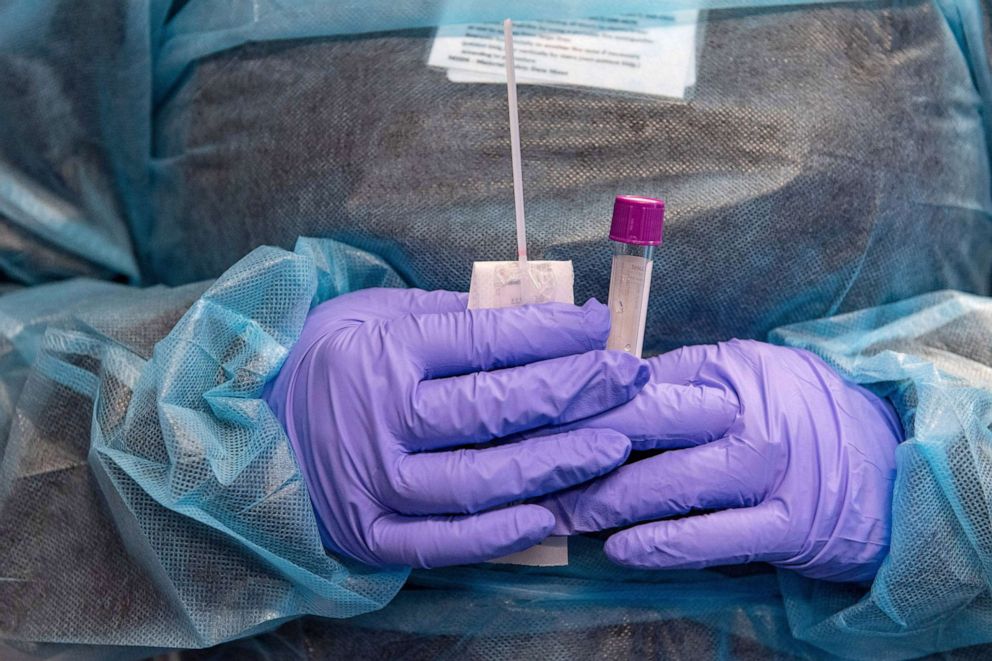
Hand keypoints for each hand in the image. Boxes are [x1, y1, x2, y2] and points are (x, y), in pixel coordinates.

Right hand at [263, 288, 647, 568]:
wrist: (250, 429)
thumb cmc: (326, 362)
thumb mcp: (374, 316)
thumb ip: (450, 318)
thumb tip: (537, 314)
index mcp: (382, 352)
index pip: (483, 341)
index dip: (550, 333)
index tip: (599, 326)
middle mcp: (379, 419)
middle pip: (493, 408)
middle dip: (573, 390)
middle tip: (628, 376)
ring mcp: (374, 484)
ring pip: (480, 480)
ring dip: (556, 463)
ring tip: (613, 443)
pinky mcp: (370, 535)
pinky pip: (444, 543)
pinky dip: (500, 534)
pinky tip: (551, 512)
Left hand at [539, 339, 901, 581]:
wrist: (887, 465)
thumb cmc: (798, 416)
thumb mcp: (745, 376)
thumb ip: (679, 381)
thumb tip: (600, 387)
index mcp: (728, 371)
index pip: (638, 384)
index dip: (579, 405)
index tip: (531, 421)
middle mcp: (747, 416)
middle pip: (643, 431)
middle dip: (576, 454)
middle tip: (523, 473)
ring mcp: (769, 472)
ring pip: (669, 486)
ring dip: (605, 503)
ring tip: (556, 515)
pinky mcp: (788, 525)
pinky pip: (712, 537)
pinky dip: (662, 545)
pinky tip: (619, 550)